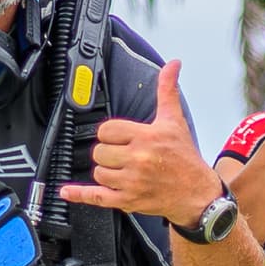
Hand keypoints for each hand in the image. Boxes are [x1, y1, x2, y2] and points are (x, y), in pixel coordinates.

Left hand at [62, 60, 228, 225]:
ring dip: (105, 170)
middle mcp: (138, 159)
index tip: (120, 137)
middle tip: (123, 153)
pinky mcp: (128, 199)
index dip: (110, 133)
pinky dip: (80, 194)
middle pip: (99, 151)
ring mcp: (132, 181)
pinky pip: (97, 196)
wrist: (196, 192)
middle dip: (108, 152)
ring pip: (98, 172)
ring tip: (122, 169)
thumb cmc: (184, 157)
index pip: (107, 130)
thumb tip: (172, 65)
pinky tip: (68, 191)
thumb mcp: (174, 120)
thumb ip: (167, 90)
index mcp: (146, 137)